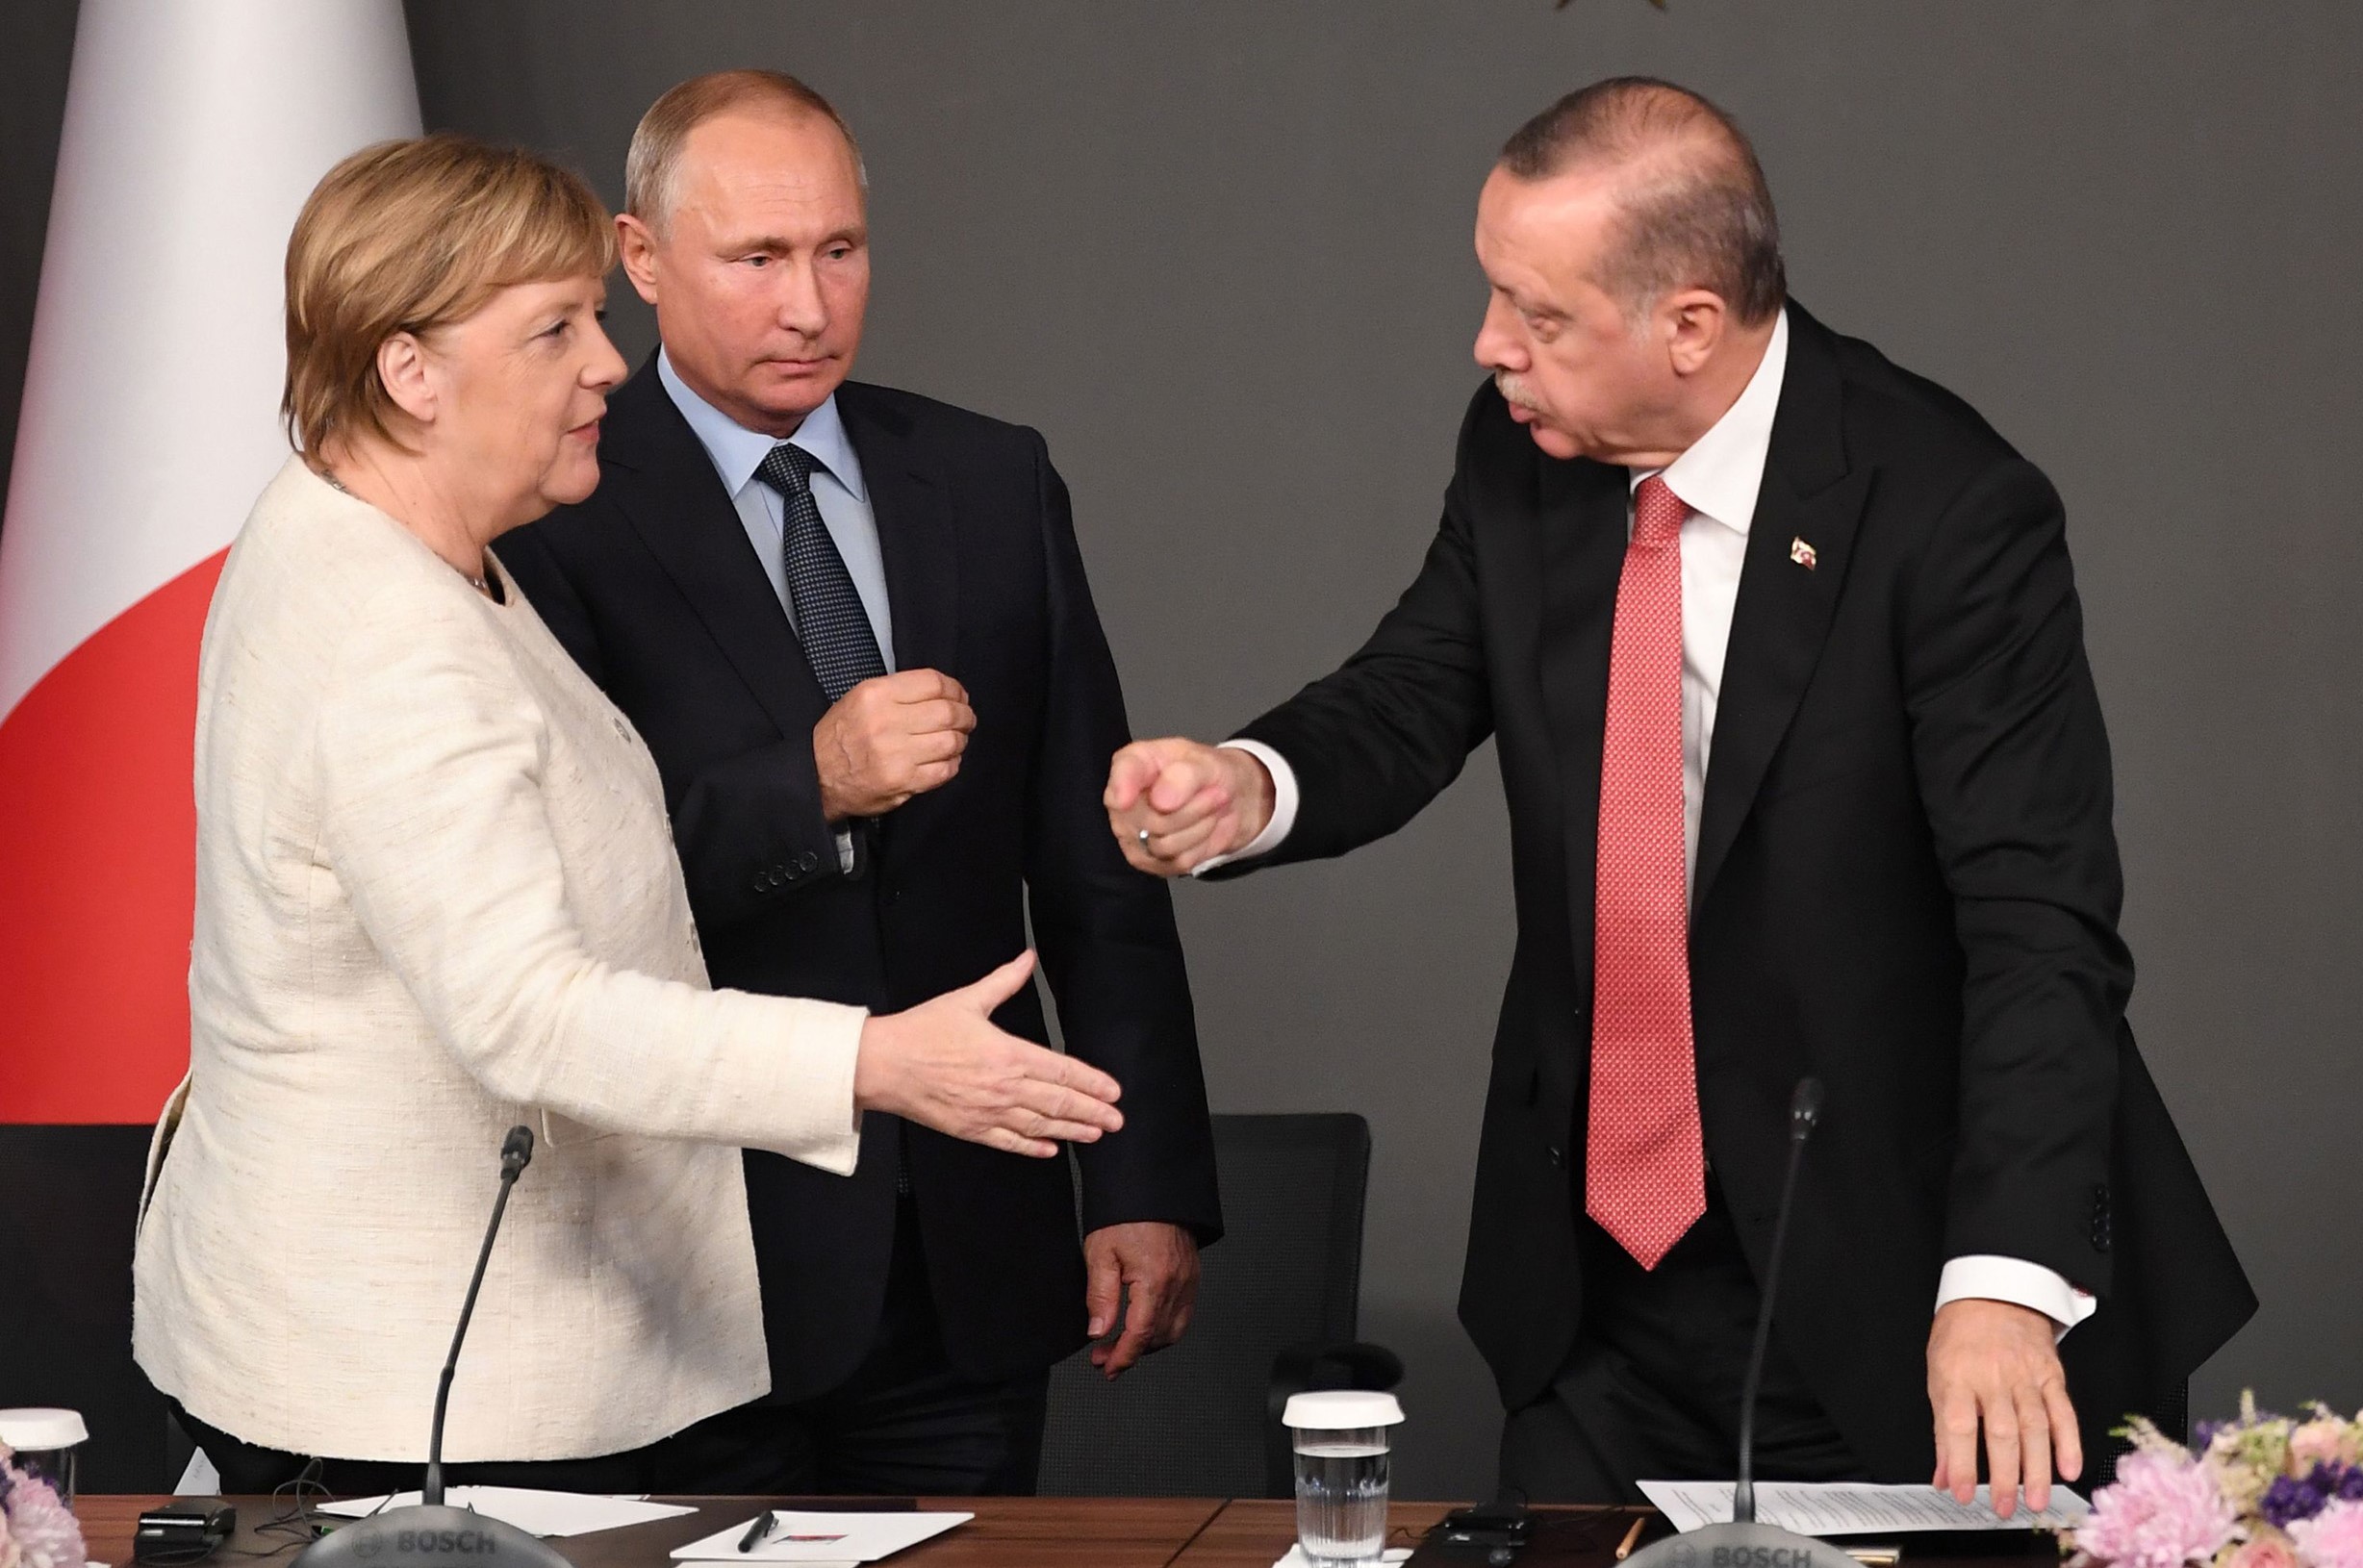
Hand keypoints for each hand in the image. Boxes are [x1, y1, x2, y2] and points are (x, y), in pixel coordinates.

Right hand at [814, 668, 975, 820]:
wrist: (816, 775)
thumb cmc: (840, 737)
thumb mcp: (860, 698)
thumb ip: (900, 692)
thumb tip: (945, 693)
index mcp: (876, 695)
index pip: (933, 683)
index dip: (955, 689)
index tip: (960, 696)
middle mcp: (886, 722)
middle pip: (947, 712)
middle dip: (965, 716)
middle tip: (966, 719)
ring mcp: (896, 755)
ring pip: (951, 742)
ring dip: (960, 740)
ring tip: (956, 740)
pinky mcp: (902, 782)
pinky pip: (944, 770)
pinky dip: (952, 764)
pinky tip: (945, 760)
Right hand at [854, 952, 1123, 1157]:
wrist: (882, 1065)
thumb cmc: (922, 1031)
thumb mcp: (967, 999)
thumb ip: (1004, 981)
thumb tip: (1028, 958)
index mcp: (1008, 1054)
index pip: (1062, 1071)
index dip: (1092, 1082)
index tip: (1114, 1090)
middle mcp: (1004, 1088)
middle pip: (1059, 1103)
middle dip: (1092, 1111)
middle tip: (1117, 1119)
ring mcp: (988, 1113)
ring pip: (1040, 1126)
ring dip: (1072, 1130)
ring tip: (1096, 1133)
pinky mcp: (970, 1129)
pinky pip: (1009, 1142)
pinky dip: (1033, 1148)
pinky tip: (1051, 1150)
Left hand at [1084, 1221, 1200, 1377]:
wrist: (1152, 1186)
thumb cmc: (1125, 1213)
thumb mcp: (1101, 1253)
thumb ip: (1100, 1296)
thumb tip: (1098, 1331)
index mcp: (1154, 1280)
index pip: (1141, 1334)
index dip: (1123, 1357)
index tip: (1107, 1368)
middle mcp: (1177, 1284)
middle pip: (1158, 1337)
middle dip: (1131, 1353)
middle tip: (1104, 1357)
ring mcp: (1188, 1280)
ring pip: (1174, 1330)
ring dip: (1149, 1344)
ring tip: (1122, 1345)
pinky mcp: (1192, 1274)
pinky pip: (1183, 1314)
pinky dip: (1164, 1328)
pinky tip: (1146, 1326)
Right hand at [1104, 737, 1273, 875]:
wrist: (1229, 800)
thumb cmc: (1208, 774)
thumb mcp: (1206, 764)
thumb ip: (1184, 776)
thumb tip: (1161, 801)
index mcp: (1134, 763)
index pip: (1122, 775)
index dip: (1121, 787)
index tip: (1124, 800)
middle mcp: (1125, 800)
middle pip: (1149, 820)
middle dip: (1192, 811)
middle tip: (1217, 794)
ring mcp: (1133, 834)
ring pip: (1164, 845)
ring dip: (1199, 828)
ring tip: (1211, 809)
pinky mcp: (1149, 860)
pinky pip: (1177, 862)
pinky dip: (1199, 847)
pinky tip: (1202, 828)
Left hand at [1927, 1298, 2081, 1517]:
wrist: (1994, 1292)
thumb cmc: (1961, 1337)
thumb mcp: (1938, 1376)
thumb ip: (1943, 1430)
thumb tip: (1944, 1476)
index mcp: (1957, 1376)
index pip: (1957, 1426)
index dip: (1960, 1463)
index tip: (1960, 1492)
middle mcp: (1992, 1377)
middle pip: (2000, 1432)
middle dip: (2002, 1475)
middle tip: (2003, 1507)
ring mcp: (2025, 1375)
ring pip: (2035, 1427)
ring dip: (2037, 1469)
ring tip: (2034, 1500)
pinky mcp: (2051, 1375)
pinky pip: (2063, 1411)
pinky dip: (2069, 1442)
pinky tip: (2069, 1468)